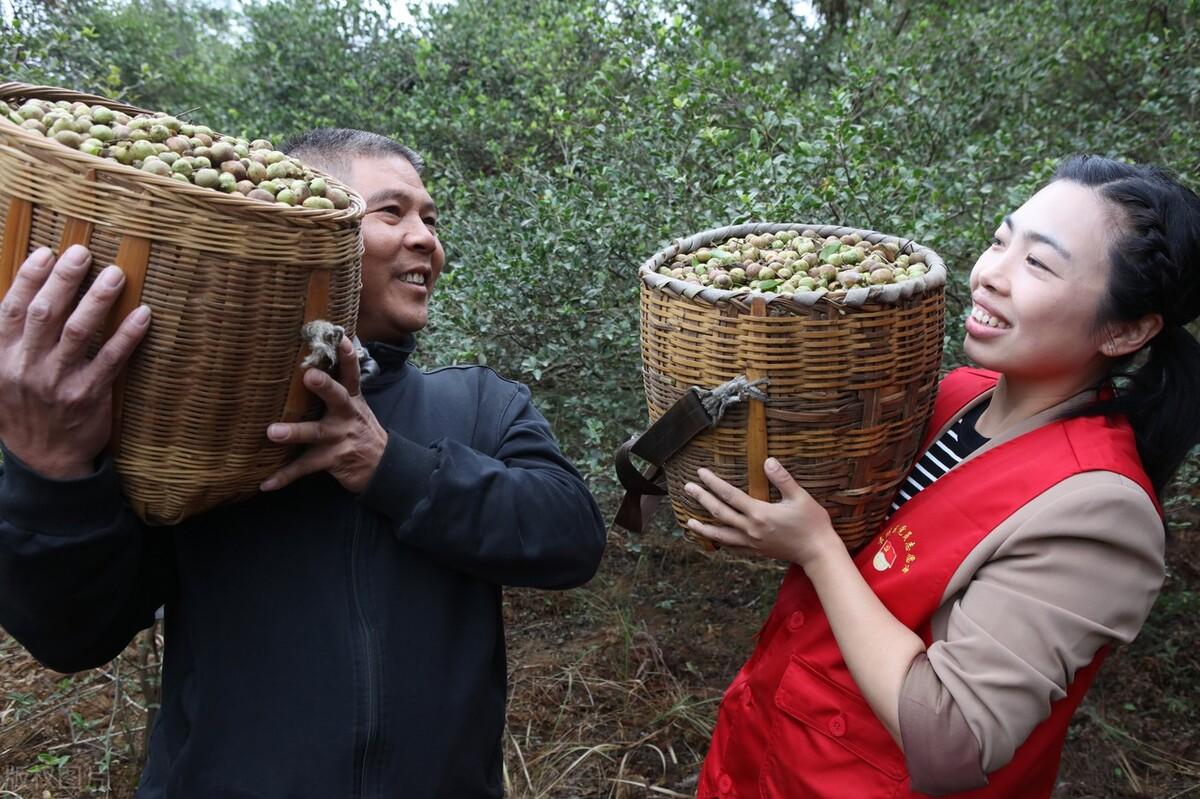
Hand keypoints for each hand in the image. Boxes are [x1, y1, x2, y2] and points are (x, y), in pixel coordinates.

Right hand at [0, 245, 151, 478]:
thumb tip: (21, 298)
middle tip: (84, 252)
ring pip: (78, 331)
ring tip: (116, 275)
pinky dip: (128, 335)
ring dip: (98, 299)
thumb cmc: (26, 410)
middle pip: (45, 312)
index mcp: (1, 357)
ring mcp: (57, 381)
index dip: (29, 277)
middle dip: (64, 279)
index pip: (12, 308)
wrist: (43, 461)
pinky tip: (144, 315)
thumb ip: (9, 341)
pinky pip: (111, 360)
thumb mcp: (1, 377)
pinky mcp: (87, 396)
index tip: (47, 253)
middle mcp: (26, 366)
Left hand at [260, 335, 385, 493]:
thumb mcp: (356, 407)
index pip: (351, 374)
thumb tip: (313, 360)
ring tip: (272, 432)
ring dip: (295, 432)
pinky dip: (285, 476)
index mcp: (352, 400)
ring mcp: (341, 438)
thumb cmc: (361, 431)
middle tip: (309, 375)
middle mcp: (347, 416)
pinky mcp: (334, 460)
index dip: (347, 357)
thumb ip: (338, 387)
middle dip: (324, 386)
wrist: (384, 466)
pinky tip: (266, 483)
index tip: (342, 338)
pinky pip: (305, 468)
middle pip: (338, 397)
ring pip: (317, 433)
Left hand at [685, 458, 842, 568]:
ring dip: (703, 527)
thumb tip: (768, 461)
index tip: (701, 473)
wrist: (818, 552)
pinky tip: (713, 539)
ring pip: (721, 535)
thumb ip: (783, 479)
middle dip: (702, 499)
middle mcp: (751, 529)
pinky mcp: (756, 552)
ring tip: (688, 522)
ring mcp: (752, 543)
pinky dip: (719, 542)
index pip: (730, 495)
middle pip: (720, 513)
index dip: (714, 483)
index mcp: (760, 513)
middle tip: (687, 488)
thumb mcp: (800, 497)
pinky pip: (732, 548)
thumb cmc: (812, 523)